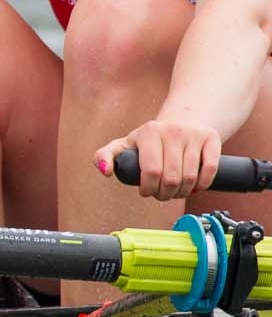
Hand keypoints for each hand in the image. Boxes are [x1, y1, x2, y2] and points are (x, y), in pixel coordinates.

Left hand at [95, 119, 225, 200]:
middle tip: (161, 195)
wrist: (181, 121)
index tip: (146, 192)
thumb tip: (105, 172)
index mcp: (149, 132)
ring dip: (182, 193)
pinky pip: (210, 169)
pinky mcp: (211, 138)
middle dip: (164, 194)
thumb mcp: (125, 144)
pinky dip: (203, 184)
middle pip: (171, 178)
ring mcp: (193, 134)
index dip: (149, 189)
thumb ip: (106, 156)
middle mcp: (172, 131)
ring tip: (175, 192)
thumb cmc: (150, 140)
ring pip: (190, 177)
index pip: (151, 171)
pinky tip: (194, 186)